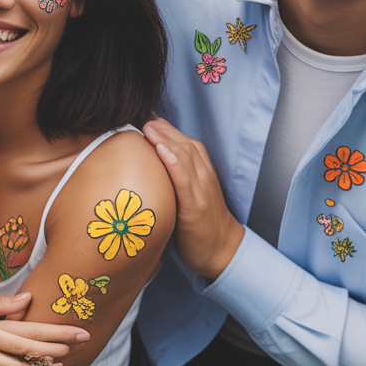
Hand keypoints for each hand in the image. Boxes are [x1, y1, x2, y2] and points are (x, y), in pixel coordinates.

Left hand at [142, 117, 243, 278]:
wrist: (223, 250)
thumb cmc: (201, 224)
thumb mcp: (188, 195)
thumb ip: (175, 178)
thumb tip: (149, 165)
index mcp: (201, 172)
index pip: (184, 142)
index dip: (165, 128)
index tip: (145, 116)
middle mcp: (203, 176)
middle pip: (183, 144)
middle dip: (163, 128)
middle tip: (142, 114)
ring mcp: (201, 191)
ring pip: (185, 157)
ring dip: (166, 139)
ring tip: (148, 126)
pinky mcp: (196, 207)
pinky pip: (185, 181)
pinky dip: (174, 163)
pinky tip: (161, 150)